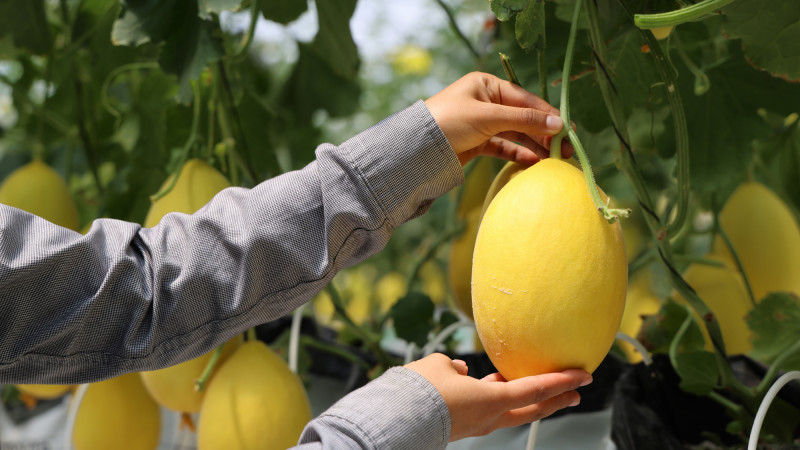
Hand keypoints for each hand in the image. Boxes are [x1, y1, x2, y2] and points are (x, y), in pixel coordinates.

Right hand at [405, 353, 590, 441]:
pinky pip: (488, 409)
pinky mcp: (462, 426)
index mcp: (491, 400)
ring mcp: (476, 425)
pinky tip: (488, 384)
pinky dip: (497, 396)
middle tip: (575, 392)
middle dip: (556, 400)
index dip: (561, 380)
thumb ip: (455, 367)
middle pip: (532, 409)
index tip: (583, 375)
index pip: (535, 389)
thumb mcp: (440, 366)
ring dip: (527, 399)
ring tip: (535, 386)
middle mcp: (488, 417)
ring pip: (511, 411)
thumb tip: (460, 372)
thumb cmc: (419, 391)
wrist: (395, 420)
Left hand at [424, 72, 573, 165]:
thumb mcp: (489, 117)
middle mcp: (486, 102)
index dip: (547, 115)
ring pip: (515, 133)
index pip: (525, 99)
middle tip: (564, 150)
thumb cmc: (449, 121)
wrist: (416, 148)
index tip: (566, 130)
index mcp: (487, 85)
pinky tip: (532, 162)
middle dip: (544, 133)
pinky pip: (503, 146)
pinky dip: (517, 153)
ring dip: (533, 145)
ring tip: (553, 158)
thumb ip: (524, 120)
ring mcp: (482, 123)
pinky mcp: (477, 143)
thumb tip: (558, 123)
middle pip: (523, 117)